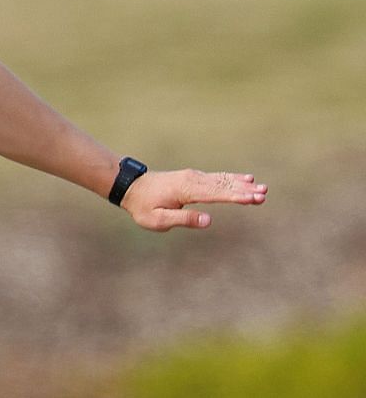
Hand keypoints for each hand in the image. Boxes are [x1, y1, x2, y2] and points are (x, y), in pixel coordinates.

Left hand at [121, 168, 266, 231]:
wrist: (131, 187)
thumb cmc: (143, 207)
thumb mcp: (158, 219)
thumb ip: (184, 219)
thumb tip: (209, 220)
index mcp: (186, 190)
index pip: (216, 194)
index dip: (235, 196)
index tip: (253, 198)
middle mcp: (192, 180)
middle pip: (223, 185)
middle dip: (244, 190)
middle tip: (265, 194)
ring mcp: (194, 177)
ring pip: (223, 179)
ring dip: (243, 184)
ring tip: (262, 188)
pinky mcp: (194, 178)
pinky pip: (217, 177)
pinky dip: (233, 178)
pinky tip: (247, 178)